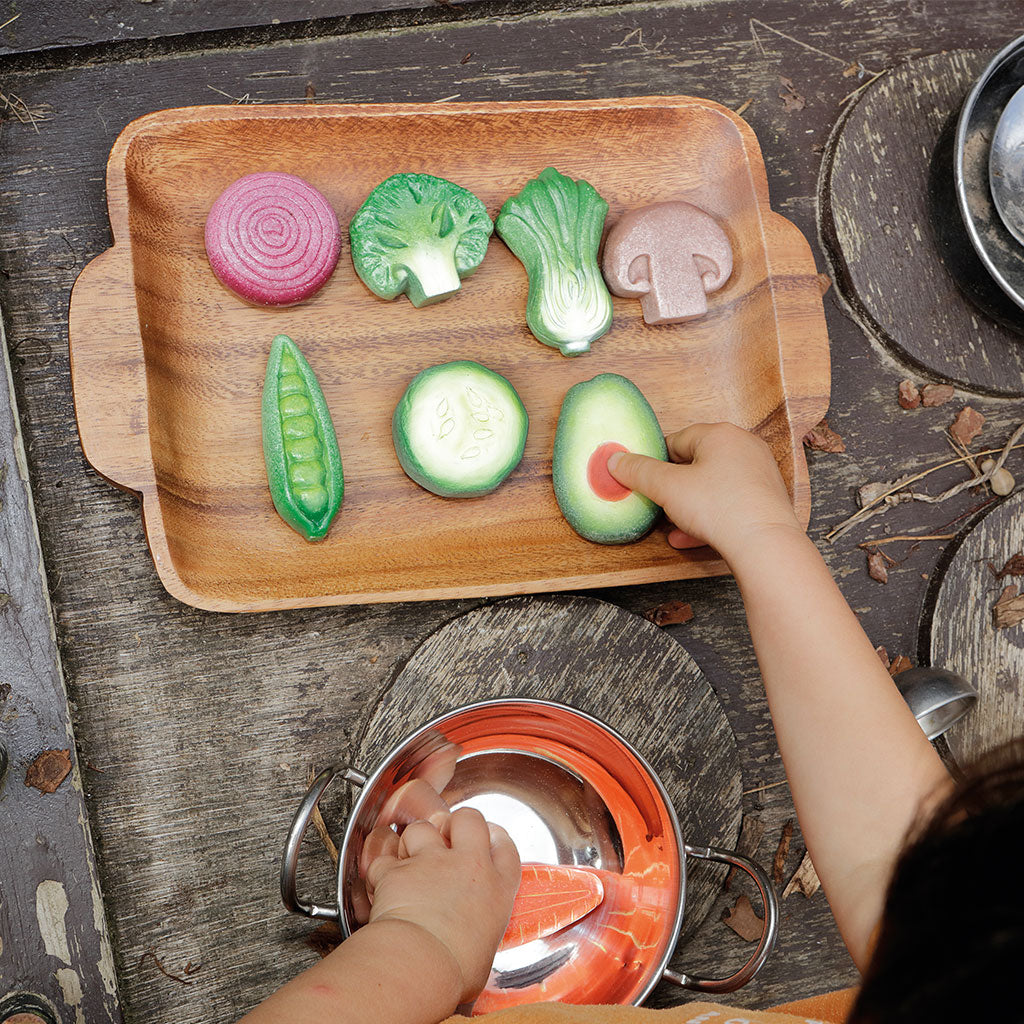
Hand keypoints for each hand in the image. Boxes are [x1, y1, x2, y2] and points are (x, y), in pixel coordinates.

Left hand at [363, 808, 519, 1002]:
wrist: (421, 965)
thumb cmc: (455, 970)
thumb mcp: (485, 952)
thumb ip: (480, 935)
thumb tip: (471, 948)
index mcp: (497, 887)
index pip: (504, 846)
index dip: (494, 837)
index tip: (486, 839)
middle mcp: (467, 866)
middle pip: (468, 818)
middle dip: (456, 823)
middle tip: (447, 839)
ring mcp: (431, 863)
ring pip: (422, 828)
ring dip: (413, 841)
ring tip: (409, 862)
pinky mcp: (398, 870)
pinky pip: (384, 858)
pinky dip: (379, 869)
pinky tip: (381, 885)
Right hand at [608, 422, 800, 558]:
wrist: (764, 544)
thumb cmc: (720, 507)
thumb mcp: (667, 488)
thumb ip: (639, 472)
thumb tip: (616, 460)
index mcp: (720, 434)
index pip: (676, 440)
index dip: (656, 462)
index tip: (644, 480)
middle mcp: (744, 447)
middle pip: (696, 462)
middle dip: (674, 486)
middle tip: (659, 503)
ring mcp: (758, 473)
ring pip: (713, 485)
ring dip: (689, 504)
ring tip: (673, 523)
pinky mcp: (765, 498)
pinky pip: (729, 502)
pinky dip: (709, 516)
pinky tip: (691, 535)